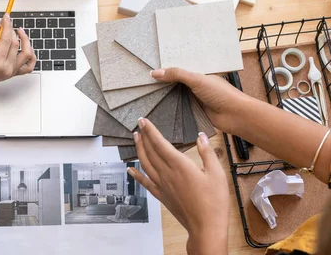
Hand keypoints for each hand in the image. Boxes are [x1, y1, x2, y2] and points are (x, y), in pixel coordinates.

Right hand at [0, 14, 36, 94]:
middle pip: (15, 44)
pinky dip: (31, 57)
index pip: (6, 39)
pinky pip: (28, 66)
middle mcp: (7, 68)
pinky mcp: (13, 73)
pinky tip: (27, 48)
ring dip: (25, 41)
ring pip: (26, 54)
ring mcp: (12, 71)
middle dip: (12, 30)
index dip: (6, 26)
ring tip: (20, 32)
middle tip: (7, 22)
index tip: (6, 17)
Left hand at [129, 118, 228, 254]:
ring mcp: (162, 185)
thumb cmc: (214, 201)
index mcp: (180, 165)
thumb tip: (201, 136)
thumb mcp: (217, 173)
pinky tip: (130, 169)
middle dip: (143, 137)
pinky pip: (145, 182)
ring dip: (139, 150)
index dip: (150, 131)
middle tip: (138, 126)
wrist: (206, 226)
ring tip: (135, 139)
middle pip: (150, 151)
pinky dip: (136, 175)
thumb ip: (207, 153)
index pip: (160, 143)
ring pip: (145, 164)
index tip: (143, 120)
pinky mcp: (162, 196)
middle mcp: (167, 174)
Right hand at [150, 68, 251, 133]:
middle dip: (163, 86)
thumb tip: (155, 72)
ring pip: (177, 99)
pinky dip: (171, 111)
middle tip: (144, 86)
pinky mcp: (195, 114)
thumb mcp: (197, 80)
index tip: (149, 73)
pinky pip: (180, 111)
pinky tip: (158, 111)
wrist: (236, 116)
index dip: (166, 72)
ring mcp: (196, 102)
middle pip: (176, 86)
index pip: (179, 72)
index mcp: (199, 76)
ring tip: (146, 98)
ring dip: (166, 100)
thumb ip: (177, 74)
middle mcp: (196, 88)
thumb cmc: (221, 94)